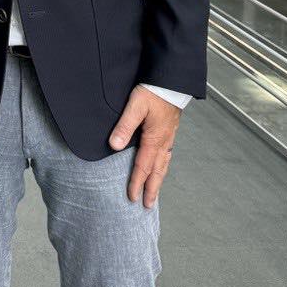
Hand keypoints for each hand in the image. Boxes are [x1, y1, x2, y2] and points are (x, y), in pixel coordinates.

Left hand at [109, 85, 182, 208]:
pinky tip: (161, 166)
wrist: (172, 81)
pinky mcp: (170, 131)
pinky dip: (163, 166)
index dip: (136, 183)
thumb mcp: (135, 106)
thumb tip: (114, 145)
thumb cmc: (154, 91)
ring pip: (163, 164)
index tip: (132, 197)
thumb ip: (124, 126)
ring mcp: (168, 137)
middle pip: (156, 171)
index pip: (143, 166)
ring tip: (154, 192)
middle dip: (151, 189)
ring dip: (158, 180)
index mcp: (154, 139)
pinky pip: (167, 155)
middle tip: (147, 205)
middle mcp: (163, 142)